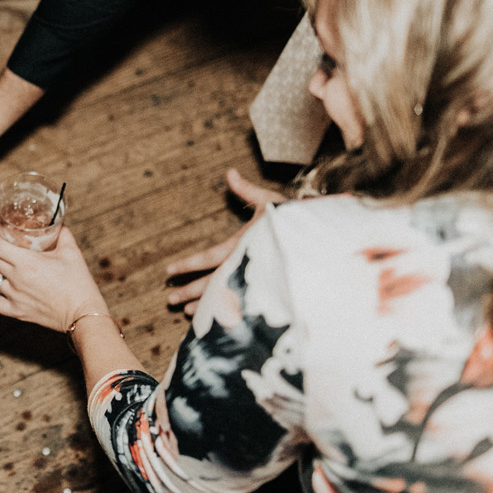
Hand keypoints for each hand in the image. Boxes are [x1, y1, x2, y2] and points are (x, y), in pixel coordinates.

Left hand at [0, 227, 105, 333]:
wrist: (83, 314)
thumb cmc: (78, 283)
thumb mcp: (72, 253)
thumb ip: (63, 234)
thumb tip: (58, 224)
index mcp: (26, 262)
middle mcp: (16, 279)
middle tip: (0, 246)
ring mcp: (14, 297)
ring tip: (6, 269)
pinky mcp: (17, 312)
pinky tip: (6, 292)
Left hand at [164, 168, 284, 314]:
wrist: (323, 241)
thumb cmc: (294, 218)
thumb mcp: (270, 201)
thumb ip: (247, 190)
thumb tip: (229, 172)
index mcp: (244, 244)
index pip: (210, 256)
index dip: (189, 264)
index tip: (169, 270)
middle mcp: (247, 264)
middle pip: (214, 281)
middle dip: (190, 291)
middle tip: (170, 299)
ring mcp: (256, 280)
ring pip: (225, 295)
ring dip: (205, 303)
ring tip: (185, 311)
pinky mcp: (266, 290)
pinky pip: (240, 303)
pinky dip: (226, 310)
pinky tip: (215, 319)